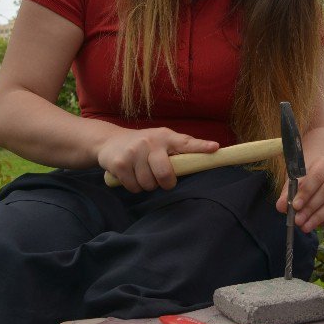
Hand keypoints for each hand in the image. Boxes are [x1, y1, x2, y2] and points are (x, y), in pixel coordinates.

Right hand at [98, 128, 219, 192]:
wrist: (109, 141)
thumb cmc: (144, 145)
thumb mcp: (161, 141)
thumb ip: (179, 150)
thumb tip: (201, 160)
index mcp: (166, 137)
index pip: (186, 143)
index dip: (201, 147)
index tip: (215, 148)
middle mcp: (150, 142)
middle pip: (165, 174)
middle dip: (166, 183)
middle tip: (163, 180)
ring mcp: (133, 152)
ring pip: (149, 184)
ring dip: (148, 185)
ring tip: (143, 173)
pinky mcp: (119, 164)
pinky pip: (134, 187)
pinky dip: (134, 187)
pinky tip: (131, 175)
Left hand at [276, 156, 323, 240]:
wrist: (322, 173)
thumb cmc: (307, 178)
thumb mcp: (295, 181)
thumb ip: (288, 193)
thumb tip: (281, 207)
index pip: (316, 177)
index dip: (306, 192)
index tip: (294, 206)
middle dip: (310, 208)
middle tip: (298, 221)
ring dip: (319, 217)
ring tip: (305, 227)